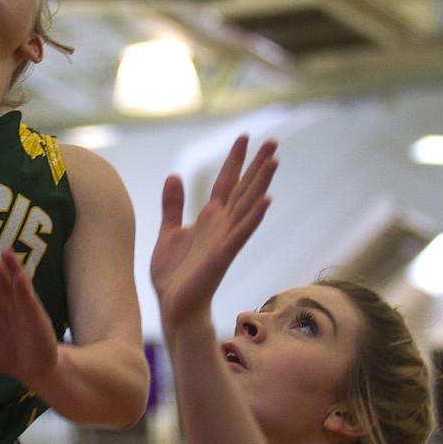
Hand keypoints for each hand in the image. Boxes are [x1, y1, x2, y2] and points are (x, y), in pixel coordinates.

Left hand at [0, 237, 59, 390]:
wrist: (29, 369)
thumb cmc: (3, 350)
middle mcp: (4, 296)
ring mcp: (20, 304)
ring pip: (12, 281)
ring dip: (9, 266)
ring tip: (3, 251)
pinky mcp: (35, 317)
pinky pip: (28, 301)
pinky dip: (23, 289)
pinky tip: (17, 277)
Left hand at [150, 135, 277, 336]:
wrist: (174, 307)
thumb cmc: (174, 275)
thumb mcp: (168, 232)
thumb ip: (173, 206)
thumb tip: (174, 175)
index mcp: (210, 218)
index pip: (226, 182)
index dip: (235, 160)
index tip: (245, 136)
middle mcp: (222, 225)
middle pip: (244, 188)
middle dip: (257, 165)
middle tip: (273, 140)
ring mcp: (225, 239)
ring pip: (247, 206)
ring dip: (261, 184)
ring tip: (274, 161)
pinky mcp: (223, 256)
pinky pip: (241, 233)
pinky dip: (254, 217)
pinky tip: (267, 201)